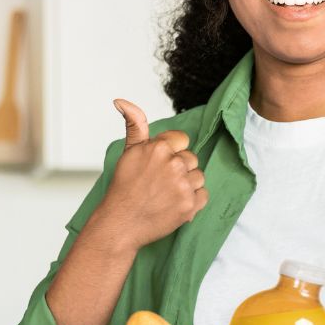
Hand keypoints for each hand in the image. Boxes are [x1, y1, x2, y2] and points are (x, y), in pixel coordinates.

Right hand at [99, 99, 208, 249]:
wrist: (121, 223)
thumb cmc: (124, 188)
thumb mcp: (128, 151)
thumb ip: (134, 124)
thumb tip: (121, 101)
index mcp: (159, 147)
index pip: (182, 140)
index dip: (171, 153)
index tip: (159, 166)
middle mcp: (173, 164)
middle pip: (191, 159)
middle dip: (179, 169)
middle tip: (160, 183)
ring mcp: (183, 185)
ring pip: (198, 176)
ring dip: (187, 185)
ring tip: (166, 194)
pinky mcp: (190, 205)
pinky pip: (203, 195)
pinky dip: (192, 201)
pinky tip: (174, 204)